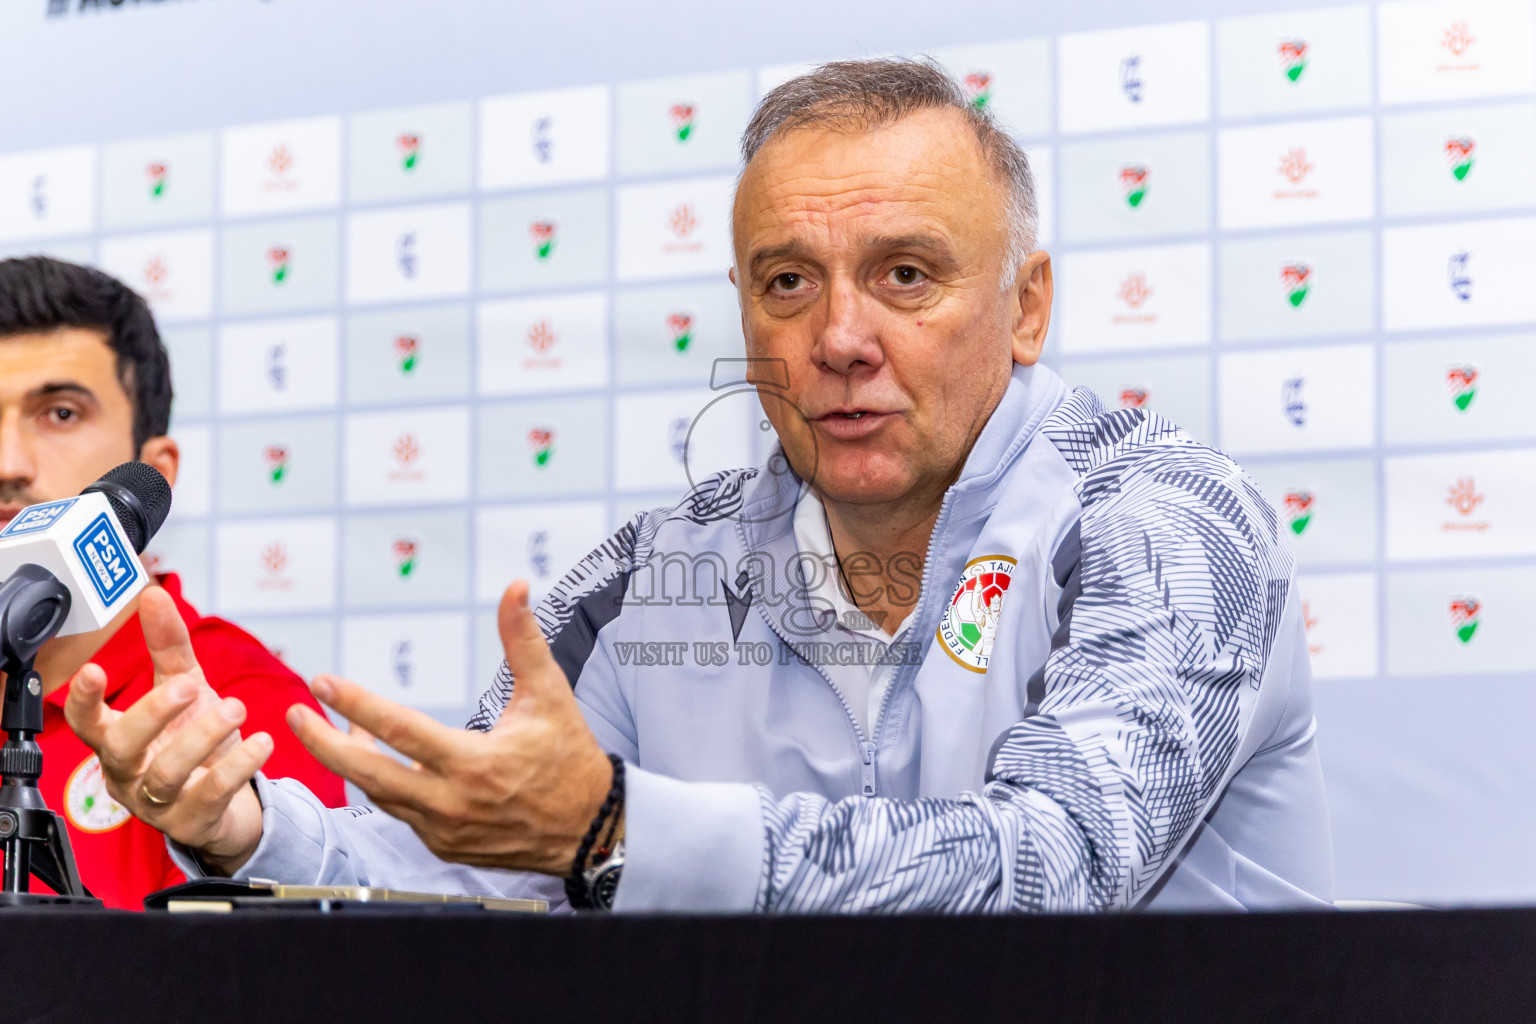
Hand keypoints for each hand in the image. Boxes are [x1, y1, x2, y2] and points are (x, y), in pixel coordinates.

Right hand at [64, 587, 270, 874]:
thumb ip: (168, 646)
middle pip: (123, 747)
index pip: (85, 723)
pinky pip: (211, 795)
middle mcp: (130, 773)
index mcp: (119, 739)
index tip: (92, 670)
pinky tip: (261, 742)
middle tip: (189, 686)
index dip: (83, 700)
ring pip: (166, 773)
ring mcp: (158, 802)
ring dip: (202, 737)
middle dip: (154, 713)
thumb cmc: (192, 741)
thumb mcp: (184, 688)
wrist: (226, 801)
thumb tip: (153, 594)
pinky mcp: (194, 820)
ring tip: (236, 708)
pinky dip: (237, 767)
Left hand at [288, 581, 611, 874]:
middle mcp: (451, 802)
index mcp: (473, 763)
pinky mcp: (443, 846)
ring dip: (351, 761)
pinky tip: (377, 758)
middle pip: (366, 774)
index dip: (355, 704)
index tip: (321, 683)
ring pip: (378, 794)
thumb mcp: (549, 694)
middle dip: (321, 744)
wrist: (590, 828)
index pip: (399, 730)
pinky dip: (381, 783)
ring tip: (332, 728)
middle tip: (292, 715)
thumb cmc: (570, 756)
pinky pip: (398, 811)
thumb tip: (515, 588)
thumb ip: (523, 640)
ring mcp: (443, 830)